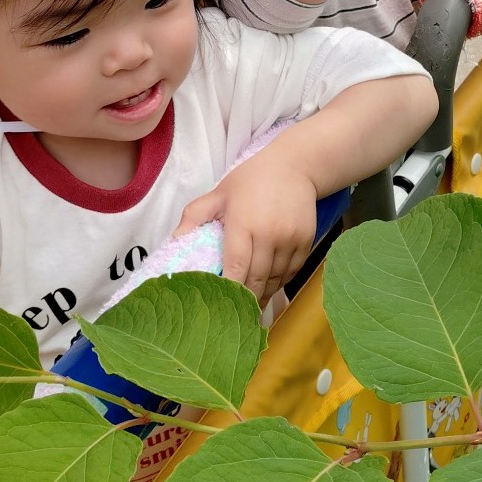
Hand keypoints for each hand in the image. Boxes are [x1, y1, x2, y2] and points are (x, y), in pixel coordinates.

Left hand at [175, 157, 317, 306]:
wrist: (295, 165)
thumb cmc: (252, 180)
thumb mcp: (220, 193)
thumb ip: (194, 216)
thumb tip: (175, 240)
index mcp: (243, 224)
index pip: (235, 268)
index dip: (229, 292)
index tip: (222, 307)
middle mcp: (268, 234)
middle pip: (257, 279)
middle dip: (246, 300)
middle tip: (237, 315)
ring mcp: (290, 238)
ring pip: (276, 278)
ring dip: (264, 293)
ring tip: (253, 304)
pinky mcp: (306, 240)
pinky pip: (292, 270)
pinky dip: (281, 281)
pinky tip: (271, 286)